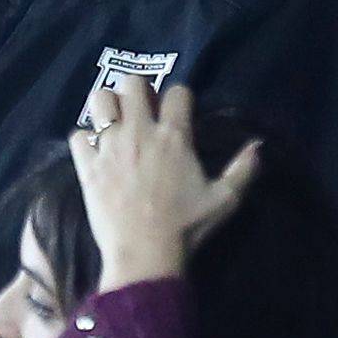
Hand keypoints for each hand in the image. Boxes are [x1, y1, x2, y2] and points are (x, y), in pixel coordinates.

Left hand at [68, 78, 260, 291]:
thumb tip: (259, 145)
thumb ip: (243, 170)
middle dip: (138, 91)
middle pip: (133, 83)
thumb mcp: (224, 200)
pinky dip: (85, 141)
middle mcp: (140, 132)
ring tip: (114, 124)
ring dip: (107, 107)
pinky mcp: (88, 165)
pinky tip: (94, 153)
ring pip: (100, 99)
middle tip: (142, 111)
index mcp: (175, 137)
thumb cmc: (186, 227)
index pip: (178, 91)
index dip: (179, 98)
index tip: (178, 112)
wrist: (145, 254)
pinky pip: (78, 135)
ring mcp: (110, 146)